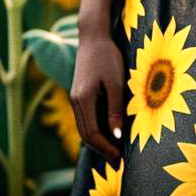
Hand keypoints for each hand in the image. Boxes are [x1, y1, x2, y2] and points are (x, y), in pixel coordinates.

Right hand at [70, 27, 125, 163]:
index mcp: (83, 99)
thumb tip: (116, 135)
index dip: (106, 147)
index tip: (119, 156)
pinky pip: (85, 118)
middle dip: (101, 148)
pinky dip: (94, 128)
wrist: (93, 36)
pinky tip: (108, 130)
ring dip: (97, 140)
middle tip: (118, 158)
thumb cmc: (107, 56)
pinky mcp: (78, 93)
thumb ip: (115, 108)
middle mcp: (75, 101)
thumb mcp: (116, 81)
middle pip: (85, 134)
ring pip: (83, 127)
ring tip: (115, 148)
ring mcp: (75, 97)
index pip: (92, 133)